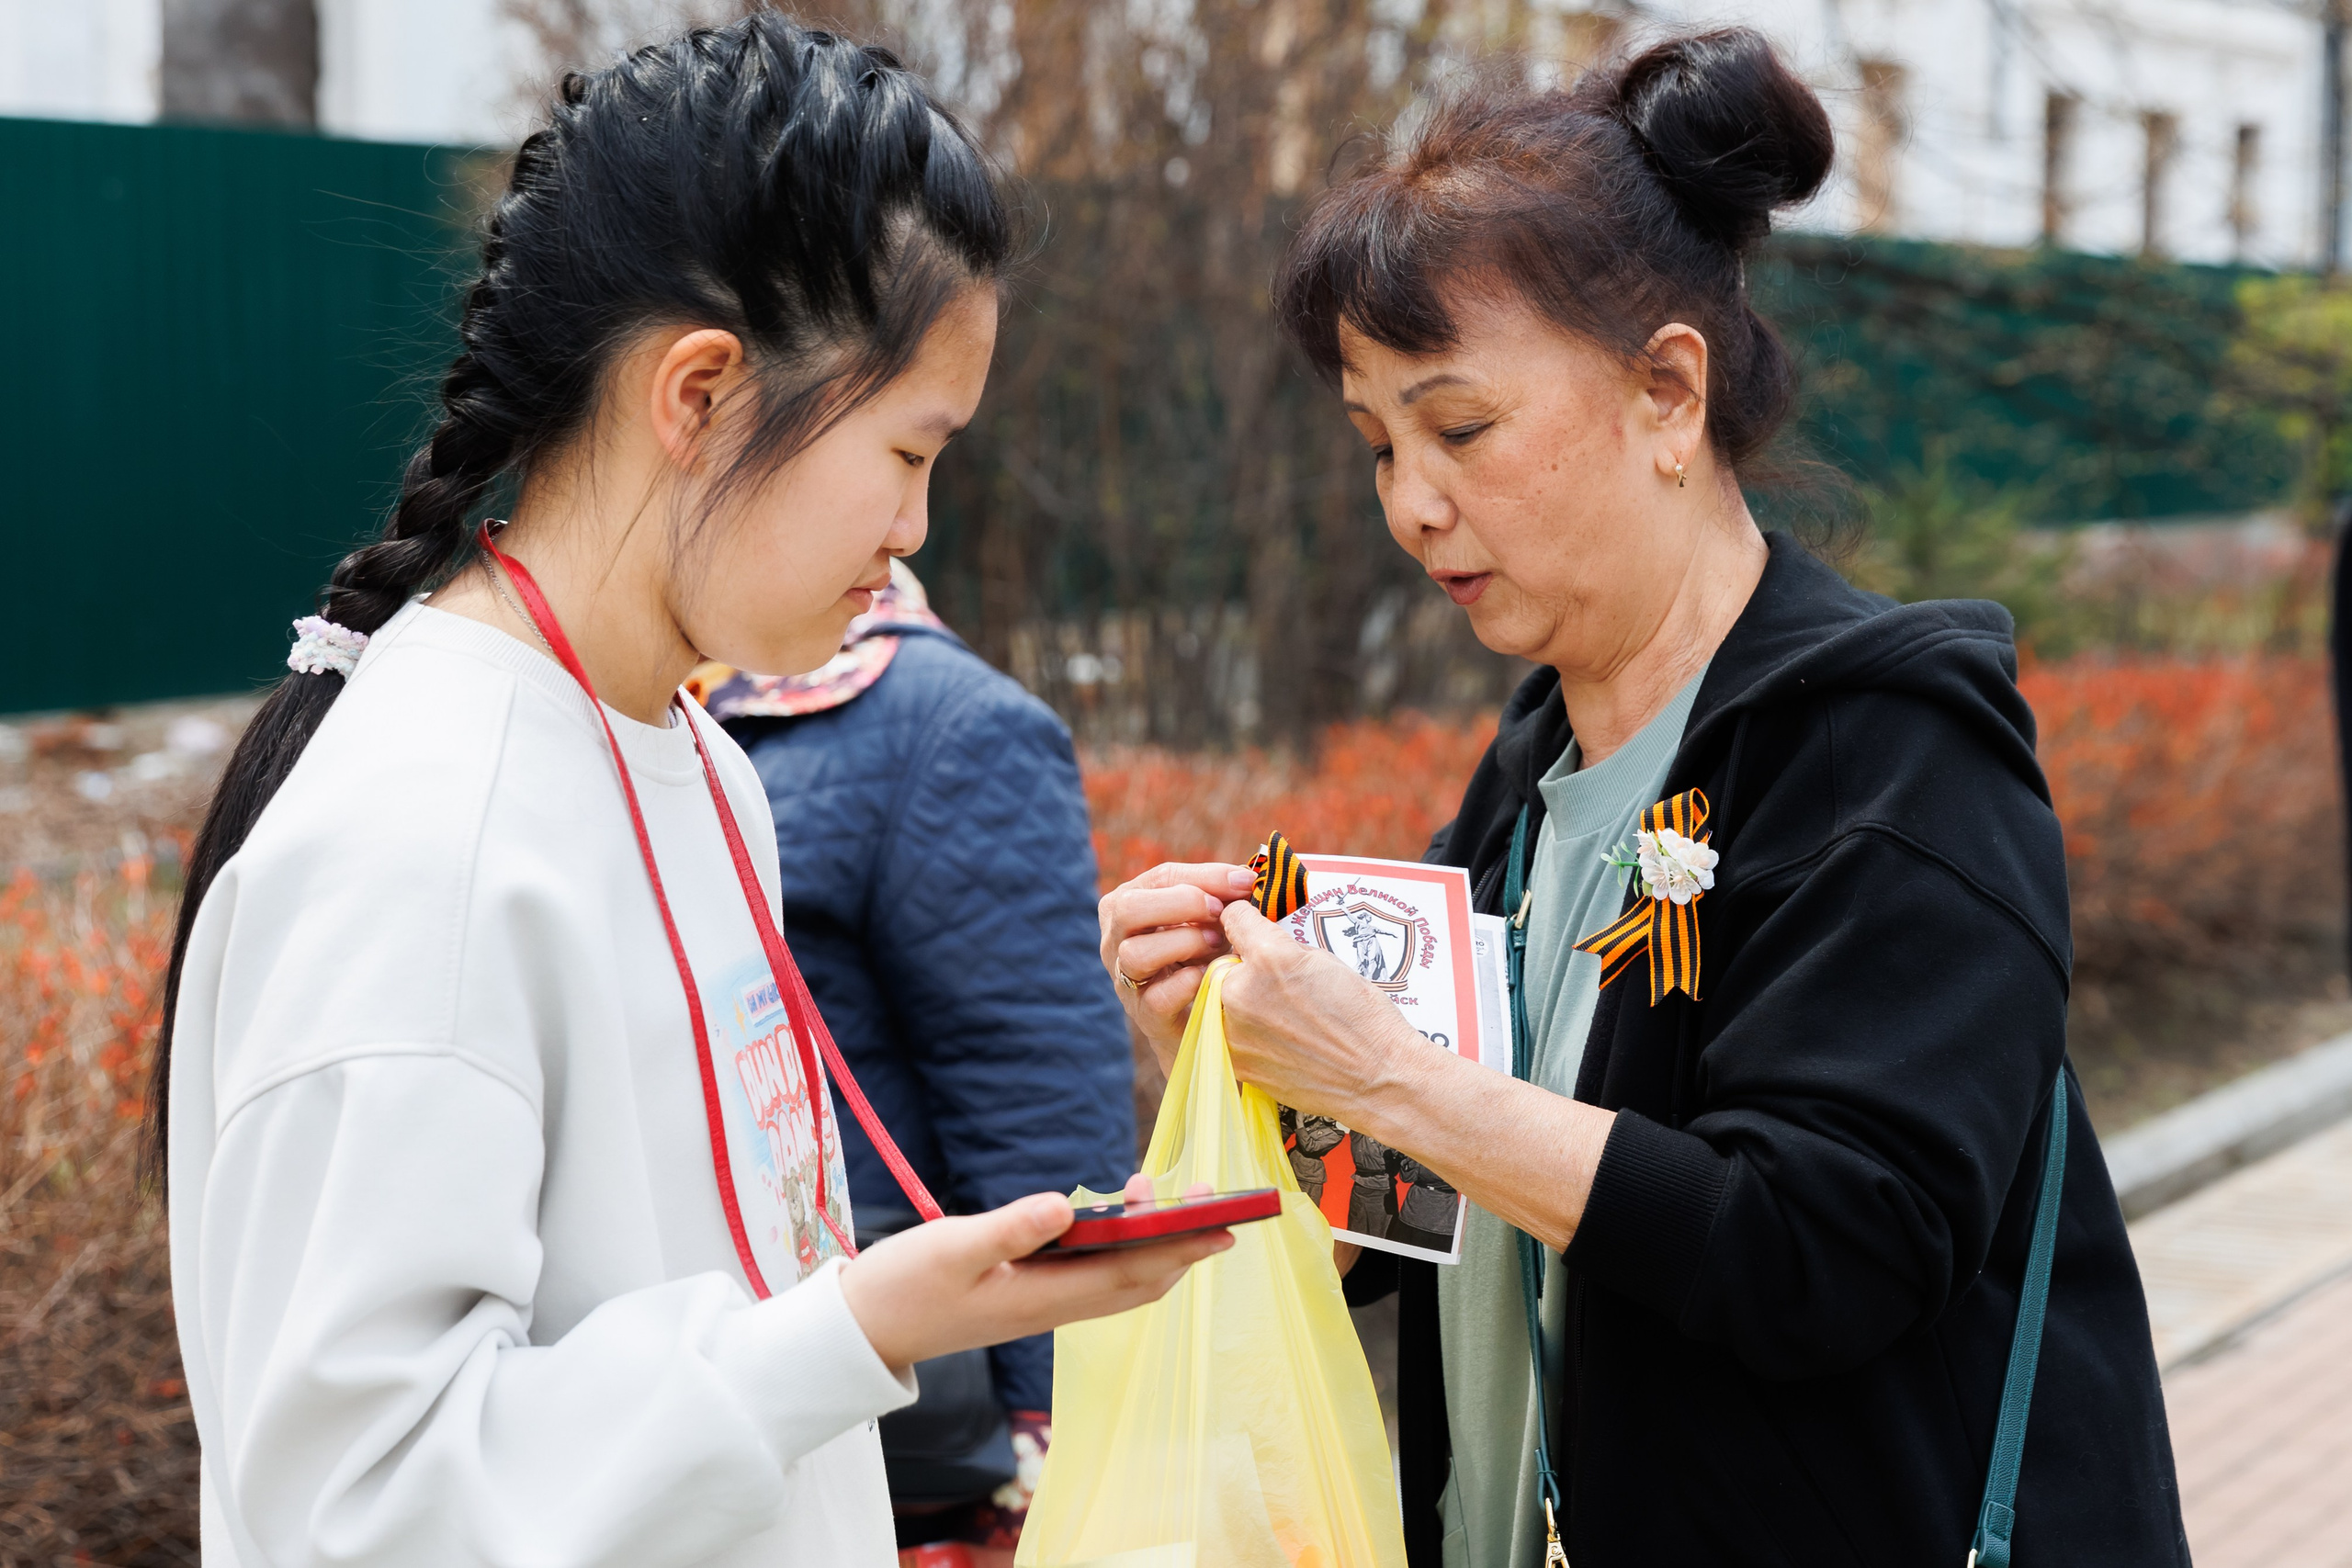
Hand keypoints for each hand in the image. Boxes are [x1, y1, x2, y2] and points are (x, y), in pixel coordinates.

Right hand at [839, 1192, 1231, 1372]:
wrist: (866, 1328)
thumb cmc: (904, 1286)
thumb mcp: (952, 1248)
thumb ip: (1010, 1229)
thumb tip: (1065, 1206)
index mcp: (1043, 1298)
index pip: (1131, 1272)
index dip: (1181, 1247)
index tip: (1222, 1223)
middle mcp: (1052, 1306)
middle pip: (1137, 1280)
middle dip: (1181, 1244)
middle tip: (1212, 1200)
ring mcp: (1041, 1304)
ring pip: (1117, 1279)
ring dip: (1150, 1244)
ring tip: (1157, 1194)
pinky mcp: (1027, 1295)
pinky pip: (1091, 1276)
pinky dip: (1116, 1247)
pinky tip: (1108, 1217)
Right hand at [1099, 862, 1259, 1073]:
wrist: (1200, 1019)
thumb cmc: (1201, 956)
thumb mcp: (1205, 919)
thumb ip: (1219, 895)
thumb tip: (1245, 879)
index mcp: (1127, 906)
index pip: (1159, 878)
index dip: (1203, 877)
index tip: (1242, 883)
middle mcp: (1115, 940)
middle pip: (1128, 909)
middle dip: (1180, 904)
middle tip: (1219, 913)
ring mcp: (1125, 980)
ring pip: (1135, 953)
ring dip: (1182, 943)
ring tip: (1215, 944)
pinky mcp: (1144, 1016)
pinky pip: (1156, 998)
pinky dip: (1187, 984)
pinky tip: (1209, 976)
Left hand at [1215, 900, 1429, 1121]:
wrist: (1376, 1076)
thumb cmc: (1361, 1017)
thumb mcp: (1325, 960)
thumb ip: (1280, 947)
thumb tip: (1255, 941)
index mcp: (1270, 957)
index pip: (1234, 918)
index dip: (1246, 921)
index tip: (1251, 929)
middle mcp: (1243, 992)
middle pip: (1224, 964)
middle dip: (1245, 970)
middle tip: (1279, 988)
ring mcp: (1235, 1031)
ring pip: (1222, 1002)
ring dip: (1243, 1003)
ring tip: (1284, 1018)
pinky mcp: (1236, 1062)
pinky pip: (1228, 1034)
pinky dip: (1248, 1033)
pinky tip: (1280, 1040)